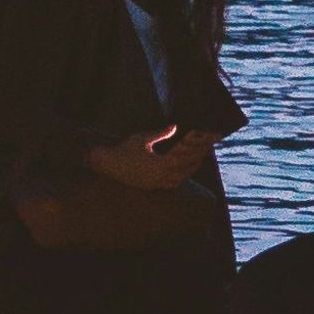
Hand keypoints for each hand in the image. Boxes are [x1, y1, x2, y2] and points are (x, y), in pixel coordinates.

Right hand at [86, 127, 208, 191]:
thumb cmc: (124, 149)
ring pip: (179, 179)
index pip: (184, 158)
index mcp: (159, 164)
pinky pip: (170, 185)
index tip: (204, 143)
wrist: (106, 163)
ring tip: (199, 160)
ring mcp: (155, 183)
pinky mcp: (150, 187)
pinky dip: (179, 178)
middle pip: (185, 169)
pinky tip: (183, 172)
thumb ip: (160, 134)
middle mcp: (159, 176)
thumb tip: (175, 126)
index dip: (196, 150)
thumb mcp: (142, 138)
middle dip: (197, 159)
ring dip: (190, 170)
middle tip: (206, 150)